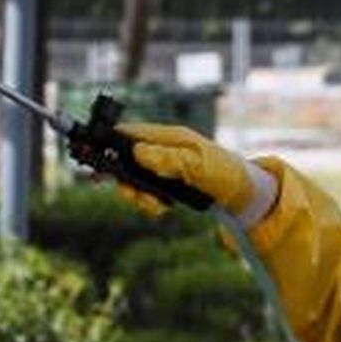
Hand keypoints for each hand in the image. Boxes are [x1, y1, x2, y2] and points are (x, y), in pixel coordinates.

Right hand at [116, 123, 277, 225]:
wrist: (244, 195)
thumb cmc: (225, 174)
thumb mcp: (198, 166)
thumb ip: (169, 159)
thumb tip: (139, 152)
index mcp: (171, 137)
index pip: (132, 132)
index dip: (111, 142)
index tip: (96, 157)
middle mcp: (165, 149)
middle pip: (127, 159)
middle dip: (125, 179)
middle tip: (132, 195)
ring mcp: (165, 166)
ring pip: (135, 179)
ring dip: (138, 195)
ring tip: (155, 206)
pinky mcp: (169, 183)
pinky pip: (147, 192)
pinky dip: (149, 203)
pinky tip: (162, 208)